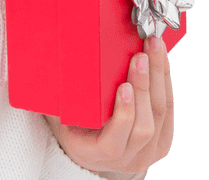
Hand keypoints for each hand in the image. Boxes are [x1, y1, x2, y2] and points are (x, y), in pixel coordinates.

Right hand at [45, 35, 173, 177]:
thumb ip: (58, 99)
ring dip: (159, 79)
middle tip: (141, 55)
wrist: (92, 152)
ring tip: (154, 50)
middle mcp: (129, 158)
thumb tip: (39, 63)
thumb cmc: (73, 127)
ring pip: (161, 116)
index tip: (124, 87)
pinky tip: (161, 63)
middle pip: (145, 124)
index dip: (123, 114)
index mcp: (99, 153)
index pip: (115, 140)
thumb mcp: (62, 118)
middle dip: (145, 86)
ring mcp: (150, 152)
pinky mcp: (162, 142)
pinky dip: (166, 84)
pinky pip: (169, 112)